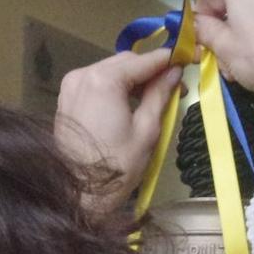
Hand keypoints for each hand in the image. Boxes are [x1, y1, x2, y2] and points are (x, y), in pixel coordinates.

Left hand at [54, 47, 181, 204]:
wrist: (79, 193)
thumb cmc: (118, 165)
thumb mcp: (147, 129)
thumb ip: (160, 94)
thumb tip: (174, 71)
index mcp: (103, 80)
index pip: (143, 60)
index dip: (167, 60)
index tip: (187, 60)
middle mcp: (83, 74)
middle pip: (125, 62)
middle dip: (149, 70)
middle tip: (174, 86)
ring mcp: (71, 86)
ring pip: (110, 70)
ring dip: (133, 78)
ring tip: (155, 96)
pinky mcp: (66, 98)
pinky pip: (96, 82)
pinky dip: (115, 87)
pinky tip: (130, 102)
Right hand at [160, 0, 253, 129]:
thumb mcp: (223, 46)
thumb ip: (203, 29)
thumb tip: (194, 23)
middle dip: (206, 16)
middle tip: (201, 45)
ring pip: (235, 7)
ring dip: (224, 30)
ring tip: (227, 61)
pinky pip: (253, 15)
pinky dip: (242, 32)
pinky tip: (243, 60)